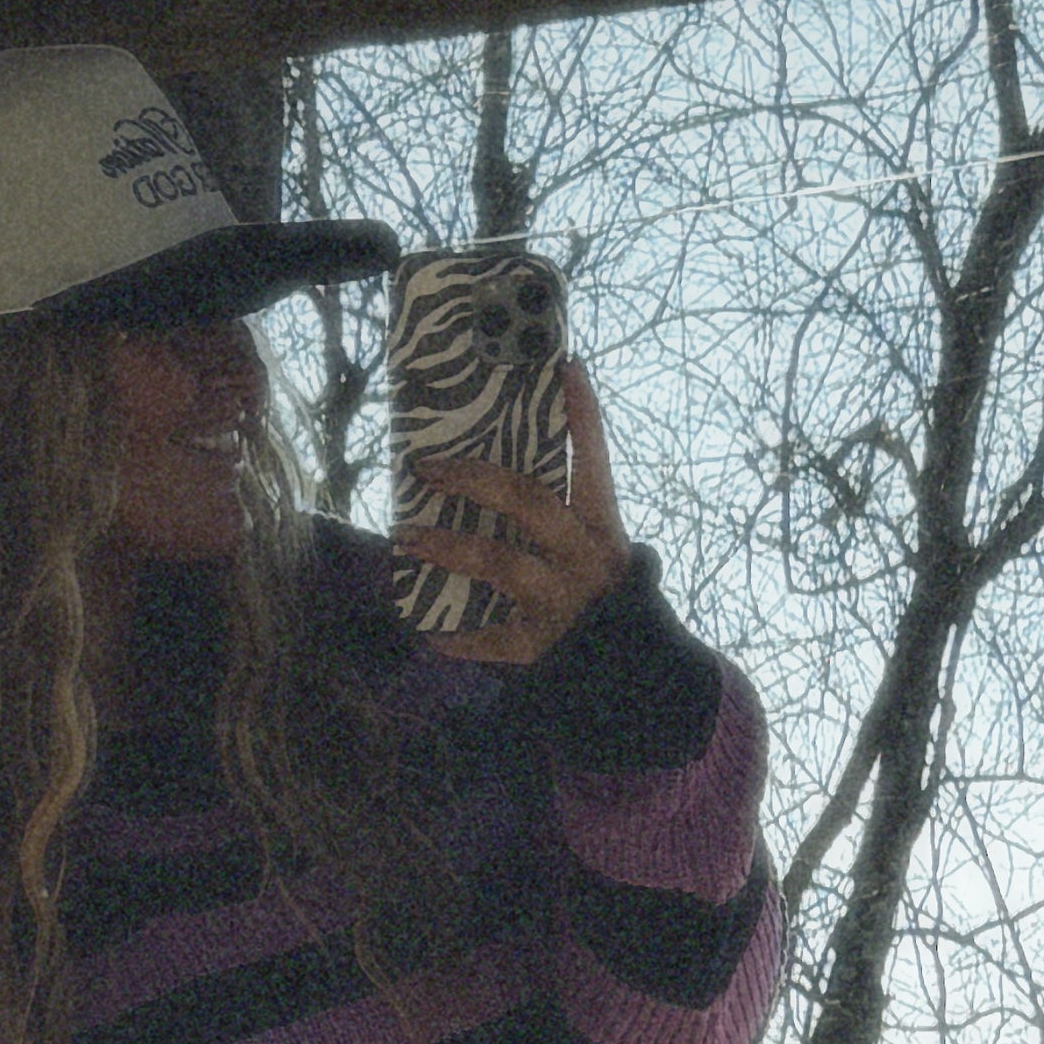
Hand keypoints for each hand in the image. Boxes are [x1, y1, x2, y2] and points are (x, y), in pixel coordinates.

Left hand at [394, 359, 636, 666]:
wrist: (635, 675)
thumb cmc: (605, 601)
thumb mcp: (598, 552)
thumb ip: (562, 518)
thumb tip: (496, 474)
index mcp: (601, 529)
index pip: (593, 465)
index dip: (583, 418)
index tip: (566, 368)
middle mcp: (583, 558)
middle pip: (528, 502)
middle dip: (474, 479)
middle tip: (425, 466)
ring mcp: (562, 601)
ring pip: (499, 563)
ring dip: (448, 546)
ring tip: (407, 536)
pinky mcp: (542, 646)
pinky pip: (494, 639)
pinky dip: (462, 640)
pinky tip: (431, 634)